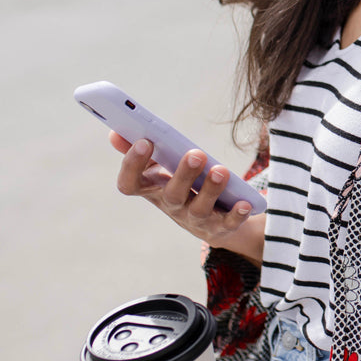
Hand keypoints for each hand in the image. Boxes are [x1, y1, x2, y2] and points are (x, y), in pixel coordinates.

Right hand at [111, 133, 261, 258]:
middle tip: (195, 154)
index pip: (130, 184)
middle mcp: (172, 206)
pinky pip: (228, 223)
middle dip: (183, 174)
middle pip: (172, 195)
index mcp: (153, 189)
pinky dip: (236, 214)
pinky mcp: (220, 227)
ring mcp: (195, 219)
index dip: (133, 165)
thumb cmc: (183, 184)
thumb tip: (115, 132)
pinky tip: (245, 202)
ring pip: (200, 209)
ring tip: (220, 170)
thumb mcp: (161, 168)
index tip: (145, 140)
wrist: (212, 220)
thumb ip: (141, 150)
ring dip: (211, 189)